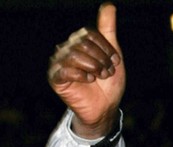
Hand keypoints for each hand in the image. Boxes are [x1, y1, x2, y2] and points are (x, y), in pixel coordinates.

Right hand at [48, 3, 125, 138]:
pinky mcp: (55, 78)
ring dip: (94, 68)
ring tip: (99, 77)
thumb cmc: (108, 81)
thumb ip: (108, 30)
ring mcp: (59, 63)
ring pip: (75, 55)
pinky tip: (89, 81)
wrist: (106, 106)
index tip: (114, 61)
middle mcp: (66, 48)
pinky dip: (83, 76)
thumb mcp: (112, 53)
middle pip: (83, 43)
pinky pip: (66, 70)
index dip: (106, 47)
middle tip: (106, 73)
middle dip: (101, 59)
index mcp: (79, 41)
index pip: (90, 33)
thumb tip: (108, 5)